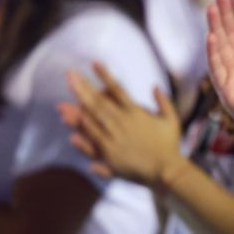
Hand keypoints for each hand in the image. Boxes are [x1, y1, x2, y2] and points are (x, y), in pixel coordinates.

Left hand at [59, 62, 181, 186]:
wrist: (166, 171)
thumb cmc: (171, 145)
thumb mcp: (171, 120)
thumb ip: (164, 102)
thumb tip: (155, 86)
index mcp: (136, 113)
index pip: (117, 89)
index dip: (105, 76)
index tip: (94, 63)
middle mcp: (122, 124)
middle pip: (98, 103)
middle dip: (82, 88)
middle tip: (69, 76)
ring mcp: (114, 141)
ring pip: (91, 124)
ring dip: (75, 113)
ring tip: (61, 104)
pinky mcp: (111, 157)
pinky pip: (92, 146)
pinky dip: (81, 141)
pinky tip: (70, 134)